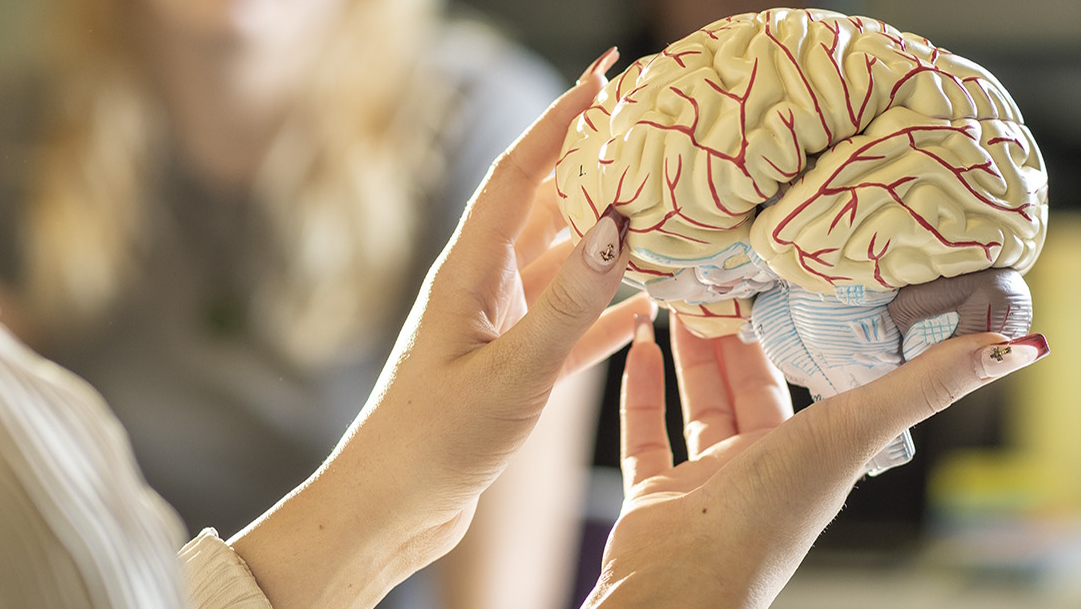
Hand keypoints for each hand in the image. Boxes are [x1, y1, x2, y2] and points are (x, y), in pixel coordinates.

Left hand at [230, 47, 656, 607]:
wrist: (391, 508)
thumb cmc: (433, 440)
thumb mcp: (511, 370)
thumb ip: (569, 303)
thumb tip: (620, 226)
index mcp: (468, 272)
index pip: (518, 173)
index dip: (560, 119)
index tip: (603, 75)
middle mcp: (482, 287)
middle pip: (542, 207)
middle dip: (589, 167)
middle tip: (644, 134)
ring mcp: (496, 326)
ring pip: (560, 265)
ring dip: (603, 240)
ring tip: (657, 211)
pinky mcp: (510, 365)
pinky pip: (567, 325)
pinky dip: (603, 311)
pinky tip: (645, 307)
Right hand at [584, 313, 1048, 608]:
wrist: (681, 583)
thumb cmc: (770, 515)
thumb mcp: (851, 431)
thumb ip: (924, 384)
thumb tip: (1019, 345)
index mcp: (811, 453)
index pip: (808, 381)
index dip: (800, 334)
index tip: (786, 280)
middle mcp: (761, 464)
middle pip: (748, 386)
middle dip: (736, 334)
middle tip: (721, 278)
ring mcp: (706, 478)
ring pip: (698, 401)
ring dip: (690, 353)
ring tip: (678, 298)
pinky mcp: (657, 489)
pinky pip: (647, 429)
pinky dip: (642, 387)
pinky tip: (639, 343)